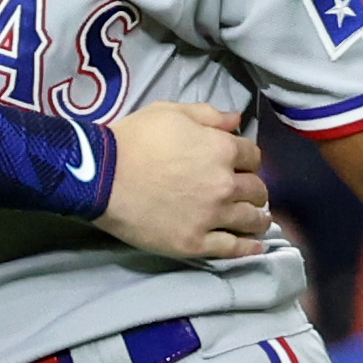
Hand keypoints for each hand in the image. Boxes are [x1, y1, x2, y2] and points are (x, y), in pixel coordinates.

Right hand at [98, 101, 271, 260]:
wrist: (103, 177)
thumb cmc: (133, 139)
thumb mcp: (169, 112)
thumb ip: (207, 115)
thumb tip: (237, 120)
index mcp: (221, 149)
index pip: (253, 156)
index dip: (247, 160)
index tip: (241, 166)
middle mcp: (224, 184)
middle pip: (256, 189)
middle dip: (254, 190)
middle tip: (249, 194)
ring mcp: (211, 216)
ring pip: (250, 220)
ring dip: (259, 219)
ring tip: (259, 221)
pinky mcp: (195, 242)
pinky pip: (231, 248)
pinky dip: (247, 249)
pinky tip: (255, 249)